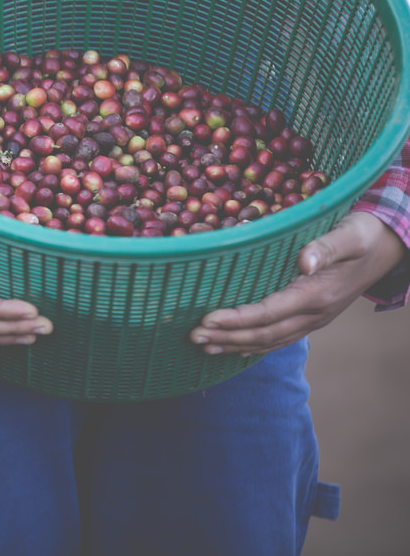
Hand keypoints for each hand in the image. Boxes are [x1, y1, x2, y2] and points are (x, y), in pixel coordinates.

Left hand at [190, 212, 406, 355]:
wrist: (388, 247)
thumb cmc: (363, 234)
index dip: (236, 319)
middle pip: (264, 333)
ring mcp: (315, 320)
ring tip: (203, 346)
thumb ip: (325, 247)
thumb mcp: (348, 234)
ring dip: (235, 344)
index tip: (206, 319)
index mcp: (317, 294)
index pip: (268, 312)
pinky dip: (254, 345)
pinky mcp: (313, 318)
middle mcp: (315, 314)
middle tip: (192, 336)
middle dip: (227, 336)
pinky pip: (280, 338)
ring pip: (270, 340)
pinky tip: (232, 347)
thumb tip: (304, 260)